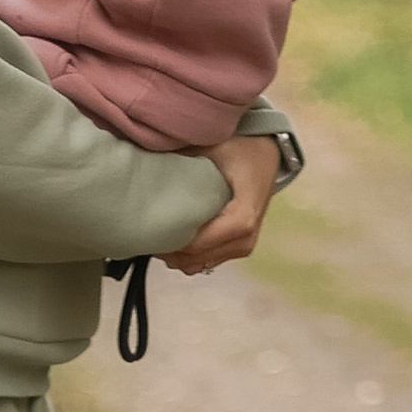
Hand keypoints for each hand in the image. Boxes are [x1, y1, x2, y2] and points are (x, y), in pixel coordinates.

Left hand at [163, 131, 280, 275]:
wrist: (266, 155)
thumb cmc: (241, 149)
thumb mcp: (214, 147)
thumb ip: (184, 159)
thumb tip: (150, 168)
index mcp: (243, 215)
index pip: (200, 242)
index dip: (171, 240)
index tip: (149, 228)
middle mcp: (247, 236)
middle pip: (198, 257)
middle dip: (170, 250)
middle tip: (145, 233)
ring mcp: (245, 245)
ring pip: (201, 263)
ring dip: (177, 255)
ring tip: (157, 236)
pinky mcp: (240, 248)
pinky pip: (208, 261)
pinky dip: (188, 256)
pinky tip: (174, 239)